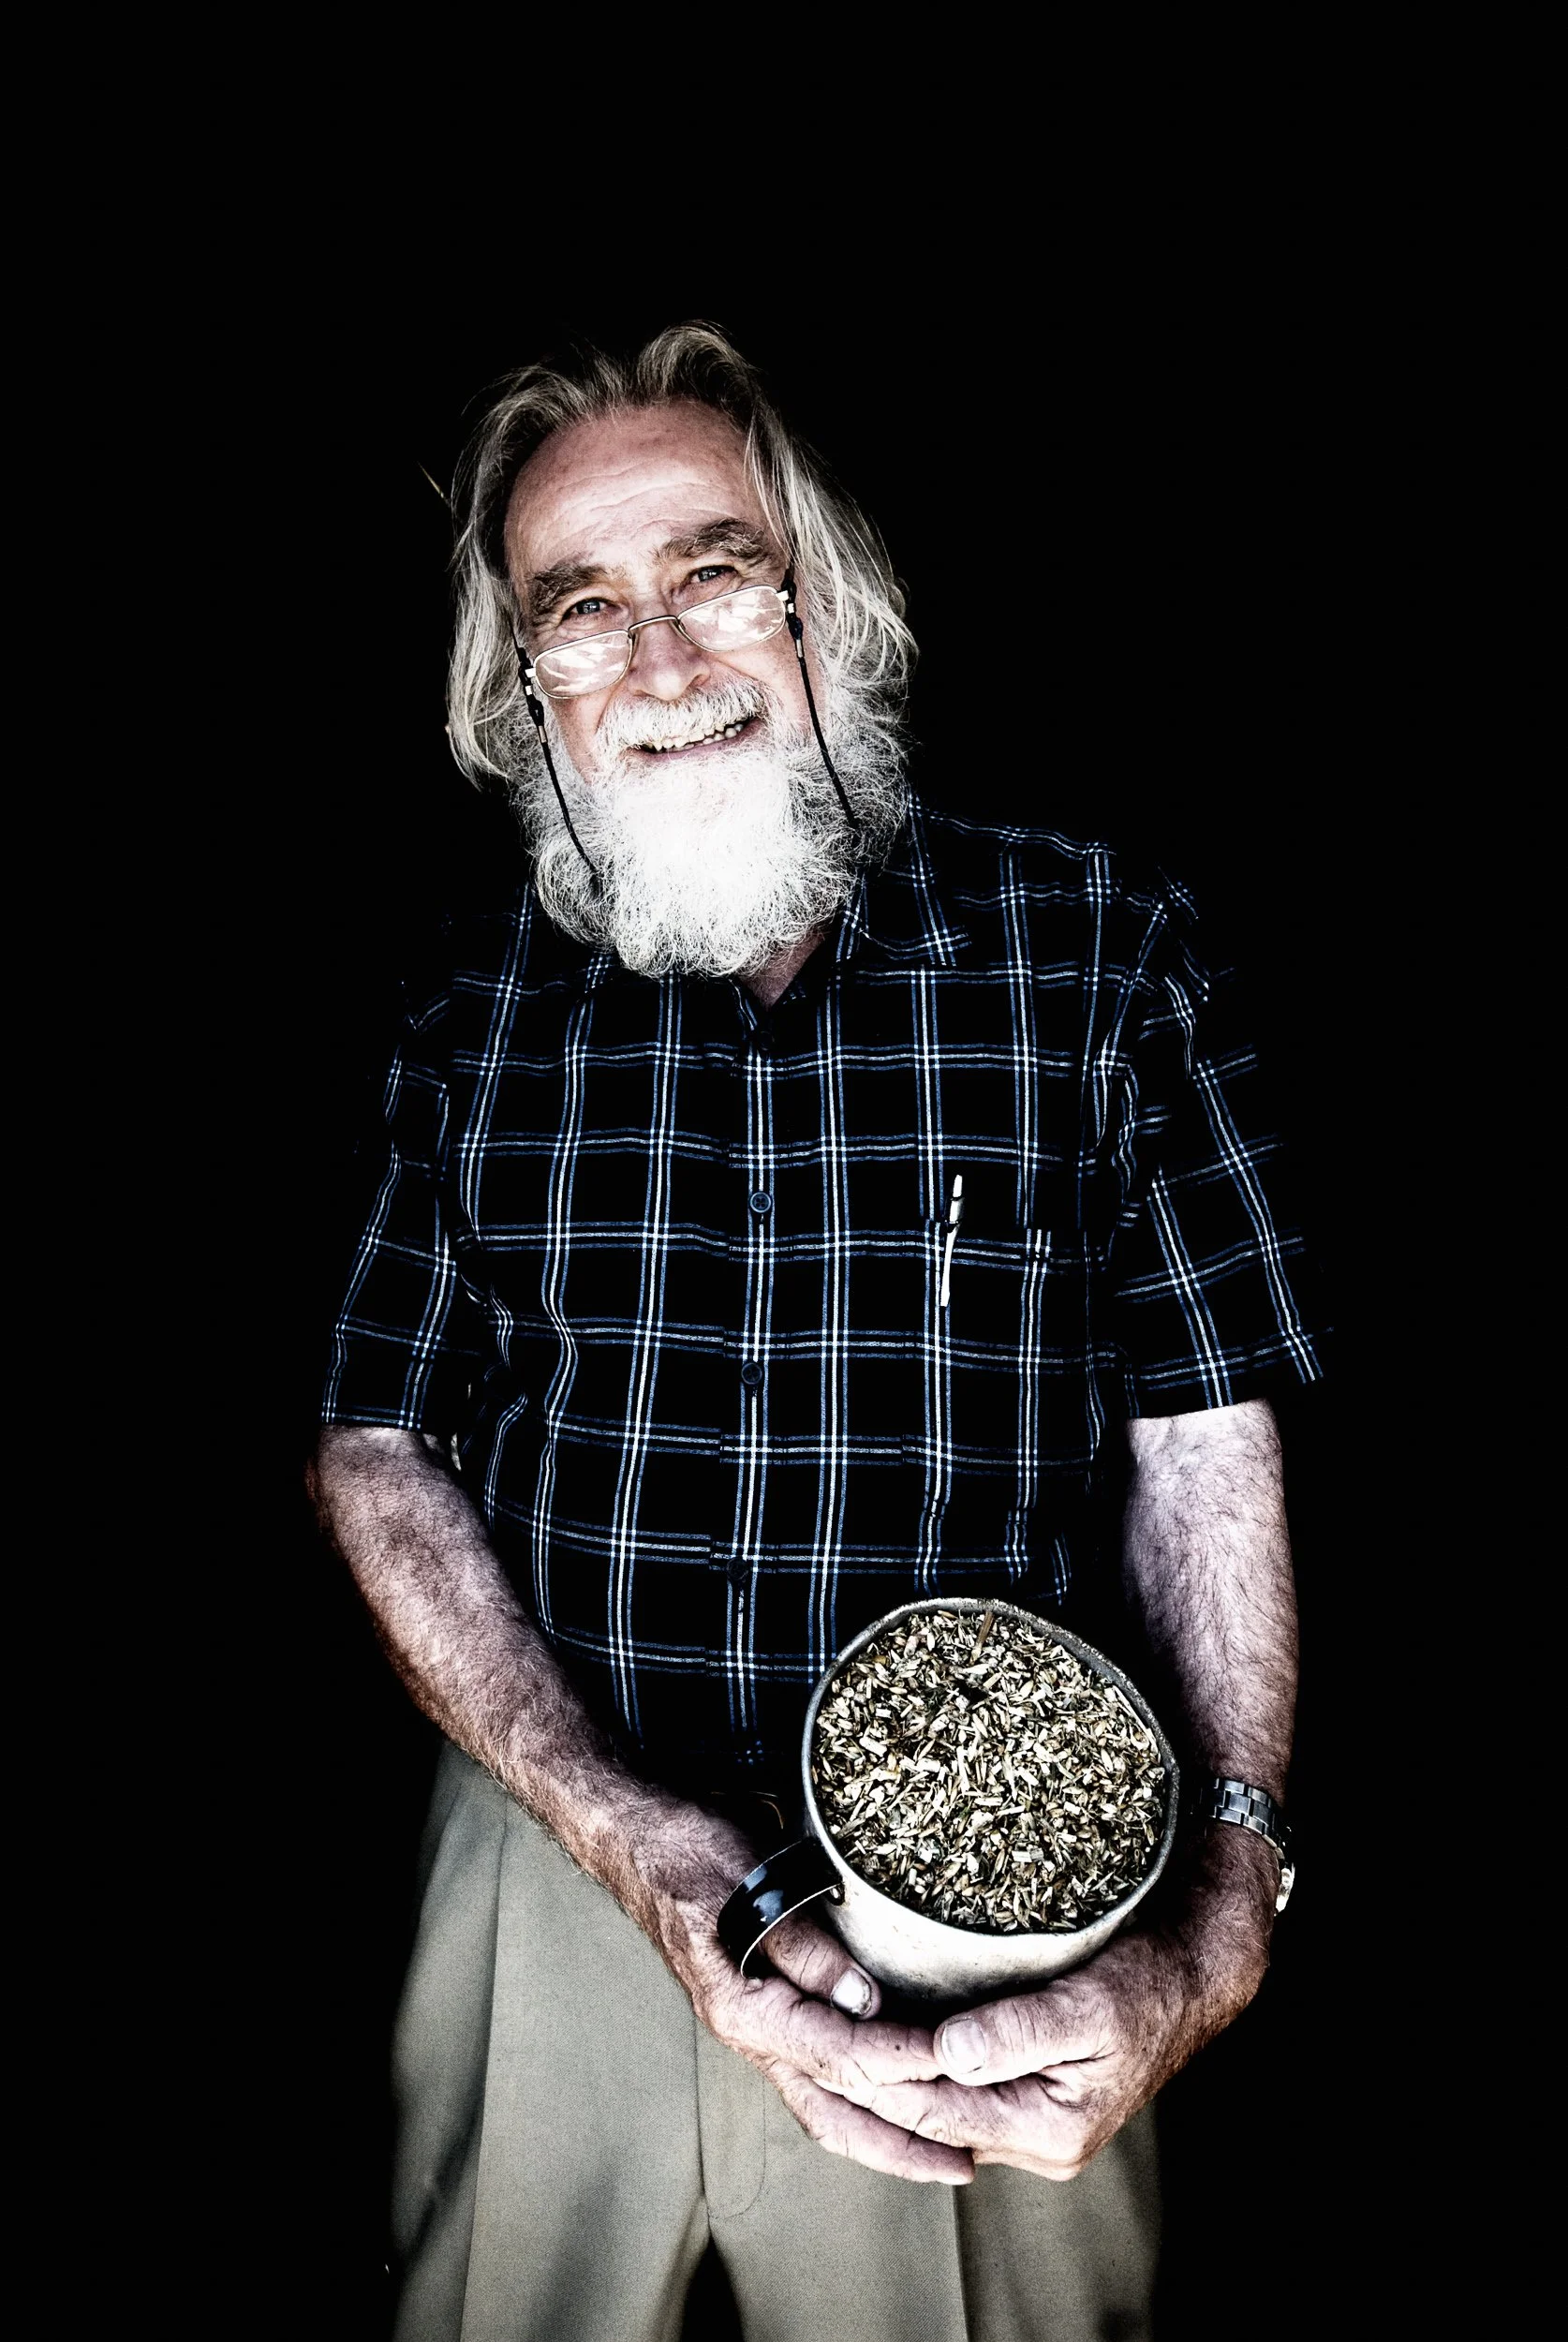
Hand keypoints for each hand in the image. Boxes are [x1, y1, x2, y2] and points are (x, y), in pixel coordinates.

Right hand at [631, 1801, 972, 2185]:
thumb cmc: (688, 1851)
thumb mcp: (749, 1885)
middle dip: (900, 2144)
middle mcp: (749, 2032)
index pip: (838, 2055)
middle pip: (832, 2112)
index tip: (957, 2064)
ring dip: (884, 2136)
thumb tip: (865, 1998)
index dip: (902, 2062)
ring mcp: (755, 2029)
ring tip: (942, 2154)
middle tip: (963, 2163)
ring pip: (824, 2106)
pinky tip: (893, 2103)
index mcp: (742, 2008)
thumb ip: (803, 1945)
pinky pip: (816, 2078)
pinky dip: (859, 2101)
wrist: (638, 1841)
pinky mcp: (765, 2014)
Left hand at [829, 1828, 1277, 2180]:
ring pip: (933, 2108)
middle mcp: (1033, 2141)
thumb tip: (949, 2051)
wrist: (1190, 1977)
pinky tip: (879, 2033)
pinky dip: (913, 2066)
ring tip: (826, 2033)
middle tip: (807, 2032)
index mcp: (1047, 2131)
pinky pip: (951, 2091)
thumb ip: (1017, 2033)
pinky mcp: (1022, 2092)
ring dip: (884, 2074)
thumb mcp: (1086, 2007)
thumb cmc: (1144, 1985)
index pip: (933, 2110)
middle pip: (924, 2117)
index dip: (876, 2072)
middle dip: (866, 2079)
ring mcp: (1027, 2122)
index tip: (829, 2031)